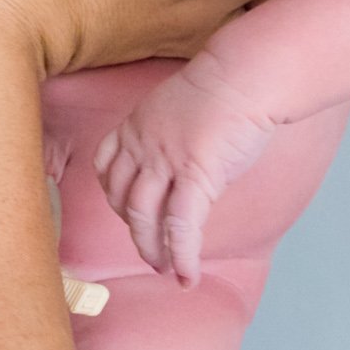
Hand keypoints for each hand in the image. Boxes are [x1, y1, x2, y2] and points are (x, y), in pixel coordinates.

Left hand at [94, 64, 274, 285]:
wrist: (244, 74)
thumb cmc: (223, 87)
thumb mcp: (177, 106)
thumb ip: (169, 134)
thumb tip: (181, 159)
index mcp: (135, 125)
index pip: (106, 167)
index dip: (113, 195)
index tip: (127, 213)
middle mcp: (141, 145)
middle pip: (121, 198)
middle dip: (133, 230)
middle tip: (148, 251)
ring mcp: (164, 161)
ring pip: (143, 217)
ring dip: (151, 249)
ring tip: (163, 268)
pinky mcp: (194, 175)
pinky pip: (180, 225)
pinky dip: (181, 255)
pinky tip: (186, 275)